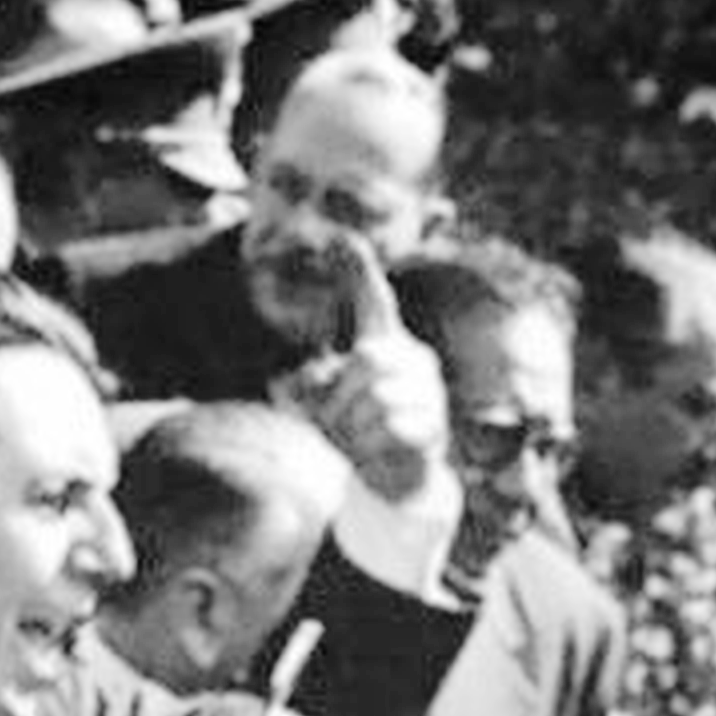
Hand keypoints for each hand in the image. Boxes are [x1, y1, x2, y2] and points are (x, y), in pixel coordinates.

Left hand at [279, 231, 448, 501]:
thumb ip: (307, 388)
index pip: (374, 301)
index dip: (358, 269)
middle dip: (338, 397)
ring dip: (352, 427)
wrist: (398, 479)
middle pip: (364, 361)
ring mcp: (429, 393)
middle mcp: (414, 361)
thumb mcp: (330, 408)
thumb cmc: (362, 432)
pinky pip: (390, 429)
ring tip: (355, 440)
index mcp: (387, 346)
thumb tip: (280, 383)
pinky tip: (374, 451)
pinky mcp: (434, 427)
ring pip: (375, 399)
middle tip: (335, 421)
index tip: (338, 236)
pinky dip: (371, 446)